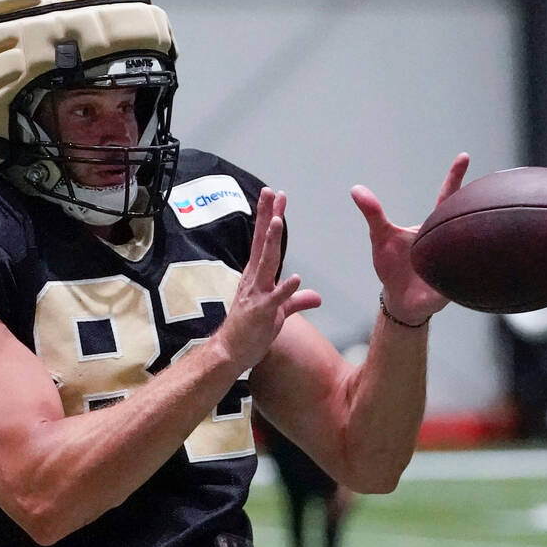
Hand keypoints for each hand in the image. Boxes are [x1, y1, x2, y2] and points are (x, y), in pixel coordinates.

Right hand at [216, 188, 321, 369]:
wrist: (231, 353)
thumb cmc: (250, 331)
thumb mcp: (277, 312)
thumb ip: (295, 300)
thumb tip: (315, 296)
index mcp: (257, 276)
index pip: (264, 242)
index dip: (269, 218)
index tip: (275, 198)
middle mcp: (255, 280)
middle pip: (263, 243)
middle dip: (268, 217)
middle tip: (272, 194)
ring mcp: (257, 294)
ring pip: (266, 263)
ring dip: (271, 242)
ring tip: (278, 221)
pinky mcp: (262, 313)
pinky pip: (276, 299)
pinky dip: (286, 289)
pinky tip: (295, 277)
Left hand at [352, 153, 470, 324]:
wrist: (401, 301)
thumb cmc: (392, 267)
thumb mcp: (380, 237)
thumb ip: (372, 214)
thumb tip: (355, 189)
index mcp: (433, 226)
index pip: (446, 197)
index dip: (454, 178)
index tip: (462, 156)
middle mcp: (449, 239)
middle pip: (464, 218)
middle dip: (472, 208)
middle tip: (478, 194)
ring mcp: (455, 260)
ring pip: (470, 245)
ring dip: (466, 241)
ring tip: (457, 243)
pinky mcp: (456, 283)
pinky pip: (466, 274)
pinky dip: (464, 272)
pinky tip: (470, 269)